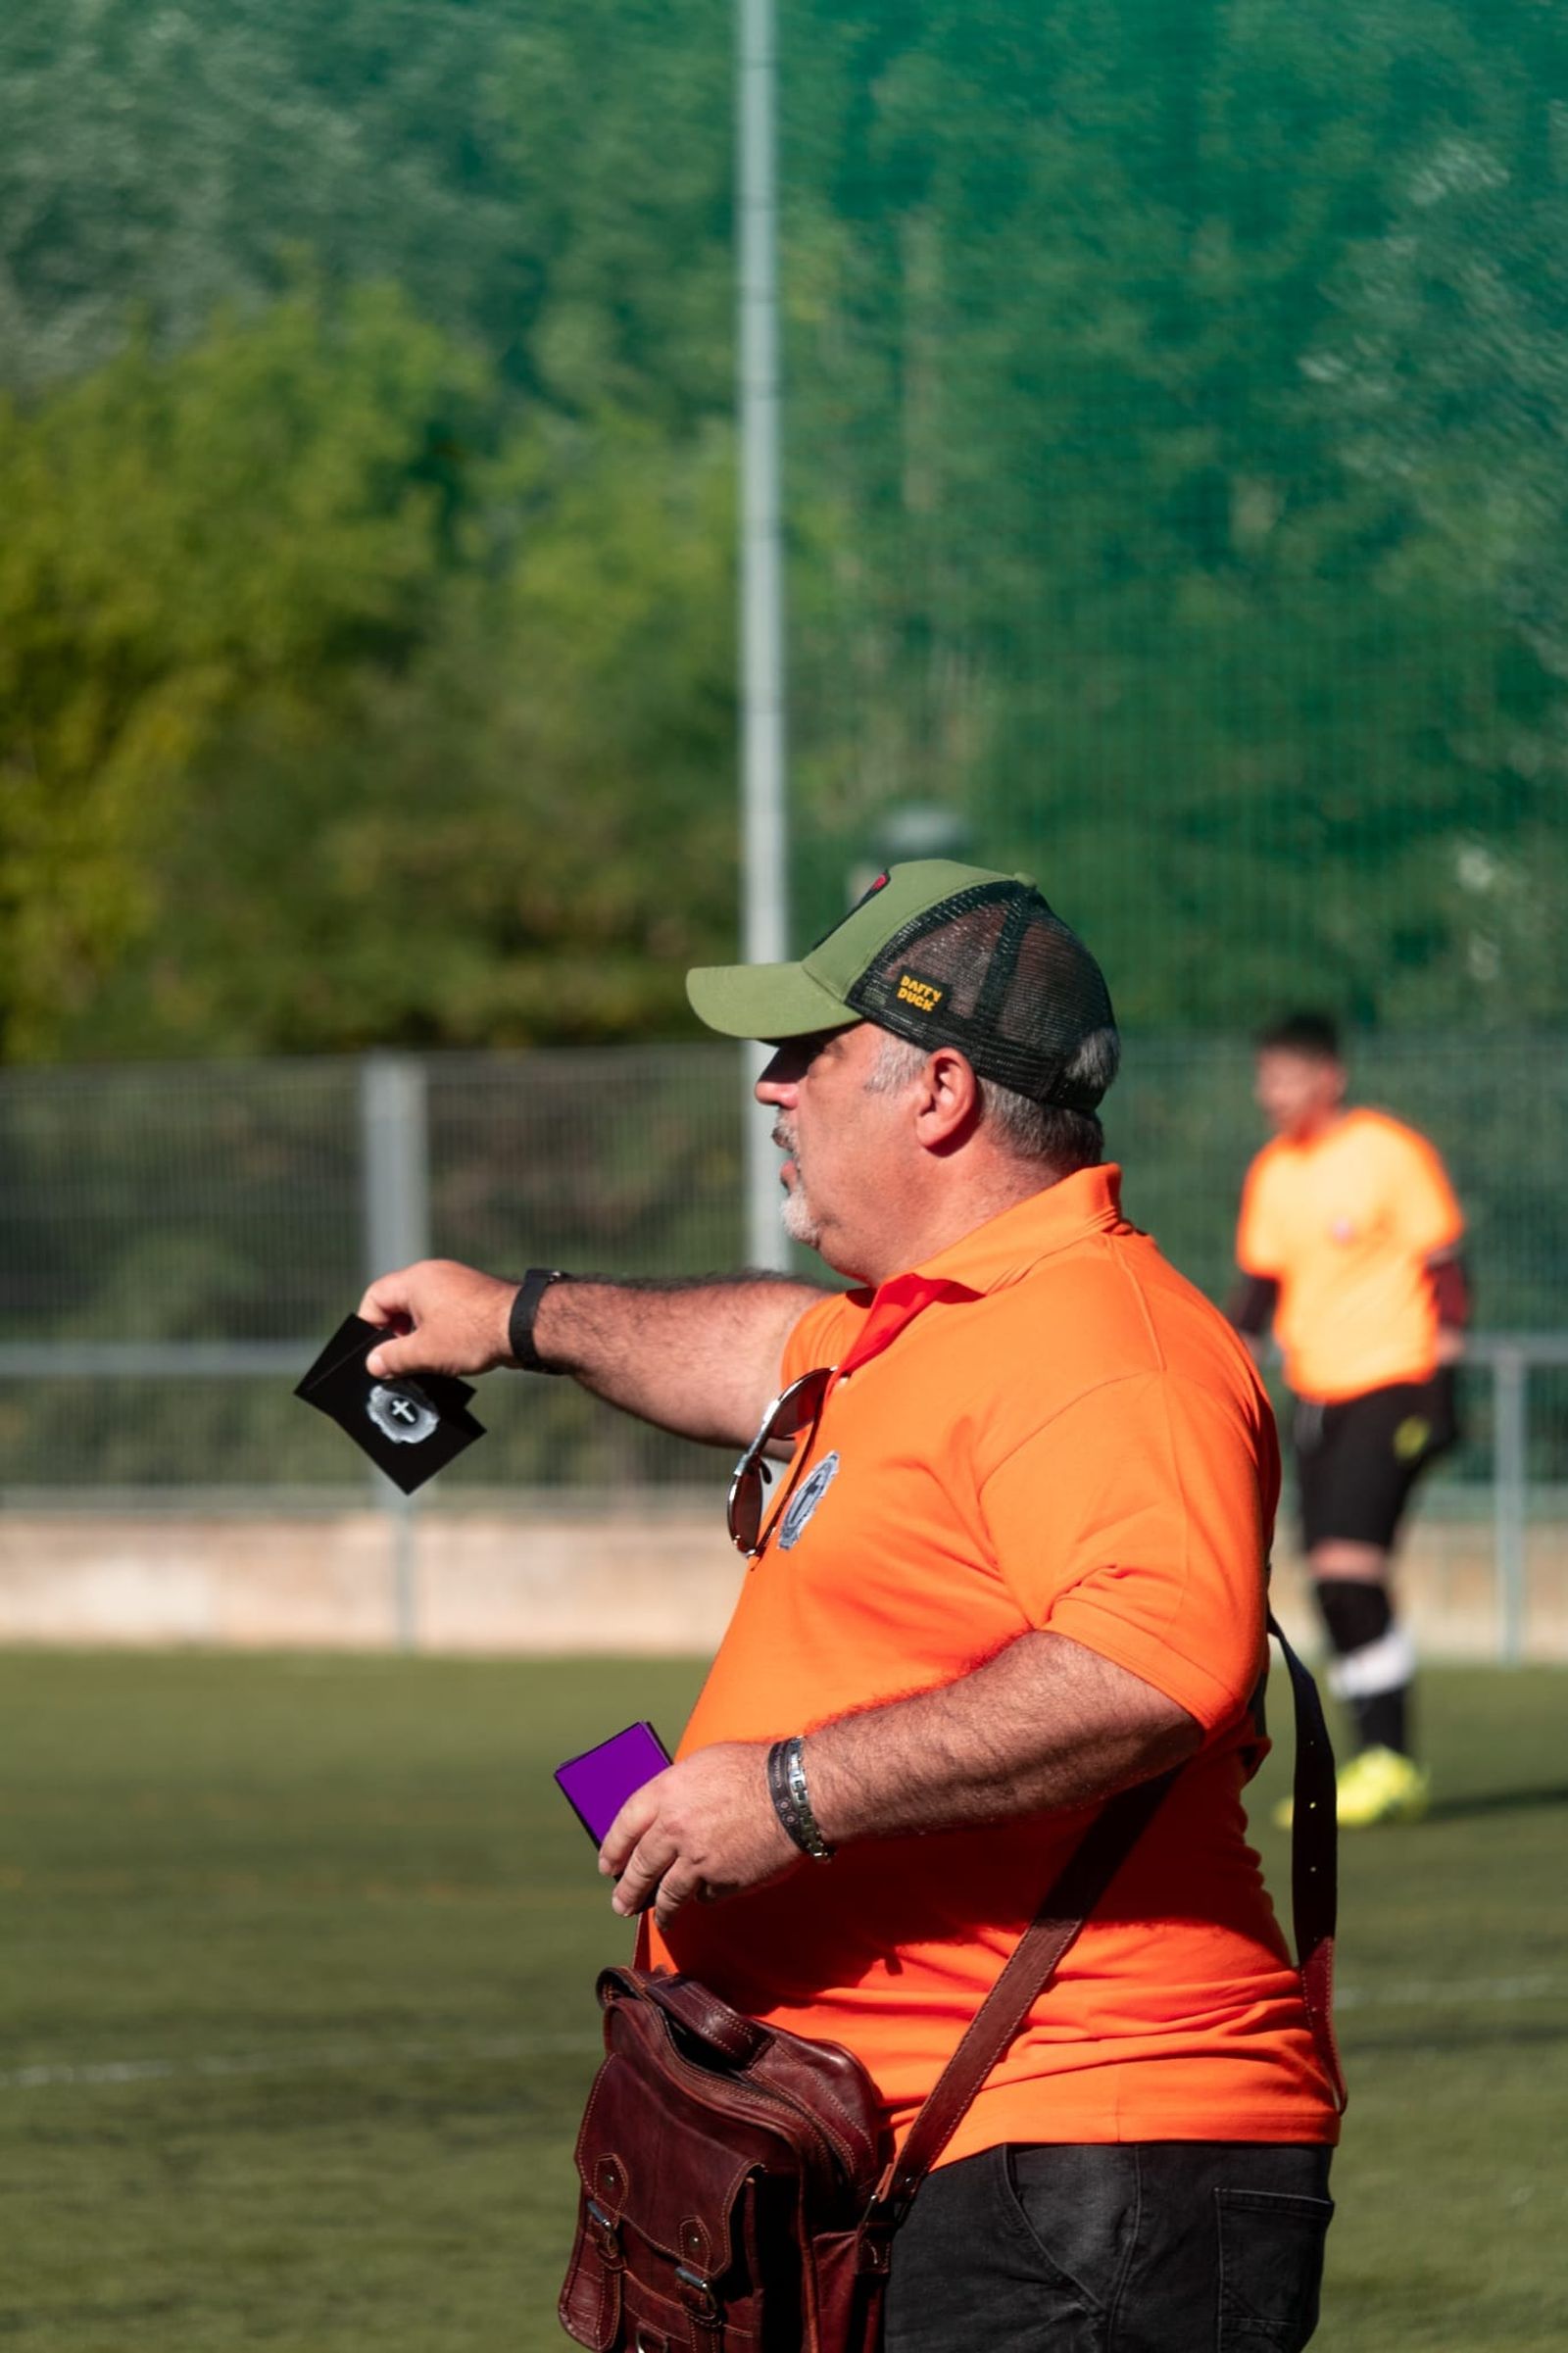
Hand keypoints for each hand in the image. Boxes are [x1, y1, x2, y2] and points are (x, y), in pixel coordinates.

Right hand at [357, 1259, 517, 1379]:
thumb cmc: (473, 1333)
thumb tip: (374, 1363)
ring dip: (417, 1336)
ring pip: (422, 1310)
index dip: (369, 1326)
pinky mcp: (474, 1298)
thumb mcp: (424, 1352)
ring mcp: (456, 1285)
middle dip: (393, 1334)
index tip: (373, 1351)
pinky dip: (438, 1333)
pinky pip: (444, 1314)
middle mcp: (435, 1275)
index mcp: (416, 1280)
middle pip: (398, 1303)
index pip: (376, 1297)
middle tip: (395, 1361)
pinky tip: (444, 1356)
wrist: (524, 1327)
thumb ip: (393, 1358)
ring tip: (420, 1363)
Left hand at [599, 1743, 800, 1931]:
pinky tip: (706, 1895)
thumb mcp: (704, 1765)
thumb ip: (677, 1791)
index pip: (624, 1825)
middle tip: (621, 1904)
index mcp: (666, 1793)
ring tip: (660, 1918)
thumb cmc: (753, 1770)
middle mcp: (674, 1828)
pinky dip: (705, 1895)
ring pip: (669, 1894)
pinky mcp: (722, 1882)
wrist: (795, 1794)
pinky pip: (706, 1895)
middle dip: (628, 1890)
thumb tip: (662, 1813)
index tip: (608, 1866)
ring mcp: (697, 1860)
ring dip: (662, 1909)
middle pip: (640, 1867)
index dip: (612, 1848)